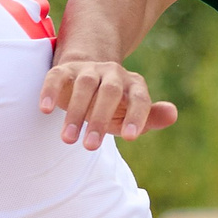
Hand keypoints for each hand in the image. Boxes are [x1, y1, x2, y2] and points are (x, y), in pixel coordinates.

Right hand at [39, 56, 179, 148]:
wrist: (87, 78)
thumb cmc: (114, 106)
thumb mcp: (130, 115)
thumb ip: (150, 118)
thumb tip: (172, 114)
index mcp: (133, 84)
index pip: (140, 98)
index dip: (136, 116)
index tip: (129, 138)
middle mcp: (113, 73)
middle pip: (110, 92)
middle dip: (99, 119)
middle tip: (90, 147)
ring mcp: (88, 70)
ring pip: (85, 85)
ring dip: (75, 112)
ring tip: (67, 140)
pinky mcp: (64, 70)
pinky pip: (57, 76)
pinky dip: (50, 90)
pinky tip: (45, 109)